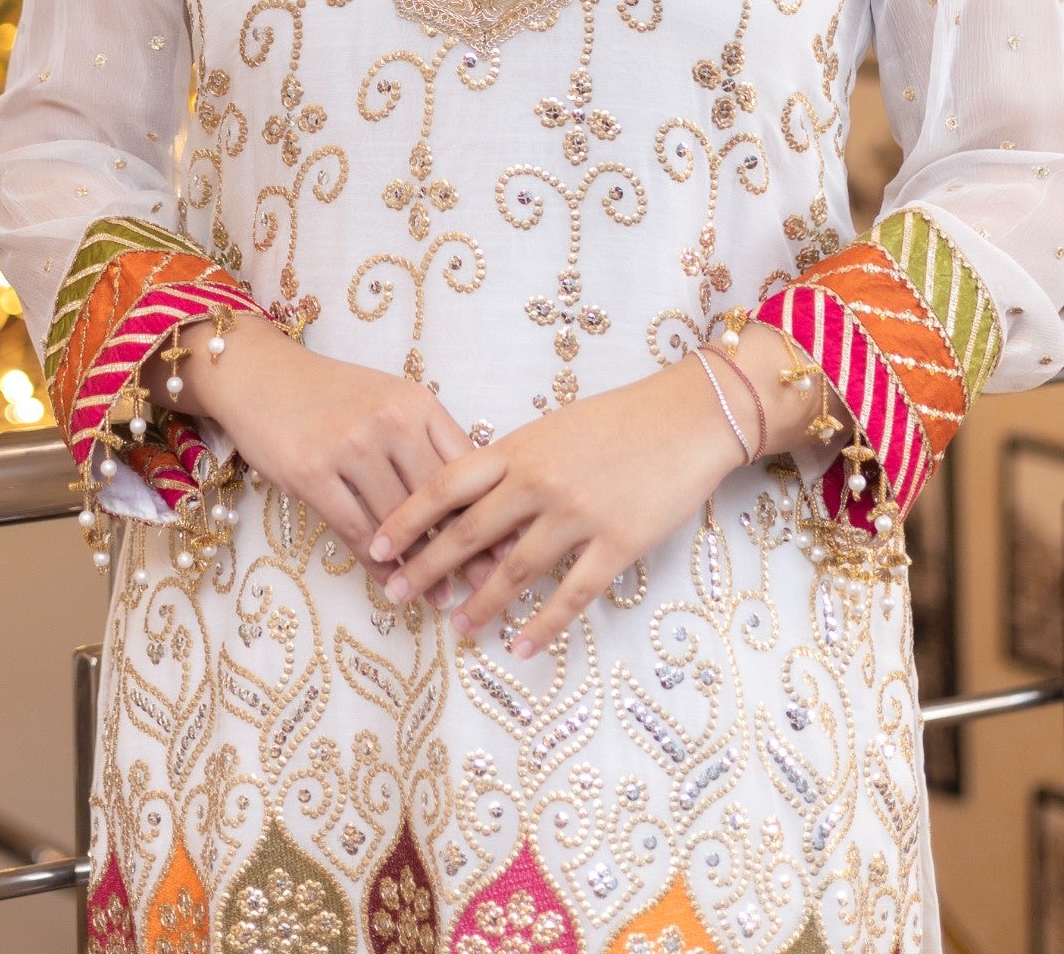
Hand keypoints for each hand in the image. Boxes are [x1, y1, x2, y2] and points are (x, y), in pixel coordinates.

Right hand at [142, 315, 486, 594]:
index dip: (490, 509)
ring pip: (398, 521)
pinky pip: (355, 530)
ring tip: (439, 594)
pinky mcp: (312, 473)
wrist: (262, 376)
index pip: (467, 464)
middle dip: (463, 546)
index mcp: (417, 402)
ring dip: (420, 564)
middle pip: (438, 498)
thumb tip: (475, 498)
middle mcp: (389, 421)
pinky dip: (377, 563)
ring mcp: (350, 447)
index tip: (507, 545)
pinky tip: (391, 582)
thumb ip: (428, 440)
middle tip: (483, 583)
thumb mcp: (389, 401)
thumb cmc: (333, 395)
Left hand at [367, 354, 745, 657]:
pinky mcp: (617, 543)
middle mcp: (540, 482)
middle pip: (469, 533)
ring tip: (456, 627)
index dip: (407, 517)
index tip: (376, 543)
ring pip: (514, 570)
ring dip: (480, 604)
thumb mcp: (554, 429)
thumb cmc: (620, 420)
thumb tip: (472, 499)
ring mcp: (578, 514)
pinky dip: (542, 625)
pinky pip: (572, 594)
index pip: (446, 484)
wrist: (688, 417)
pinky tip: (520, 646)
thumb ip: (514, 462)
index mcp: (520, 448)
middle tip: (396, 594)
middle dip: (427, 567)